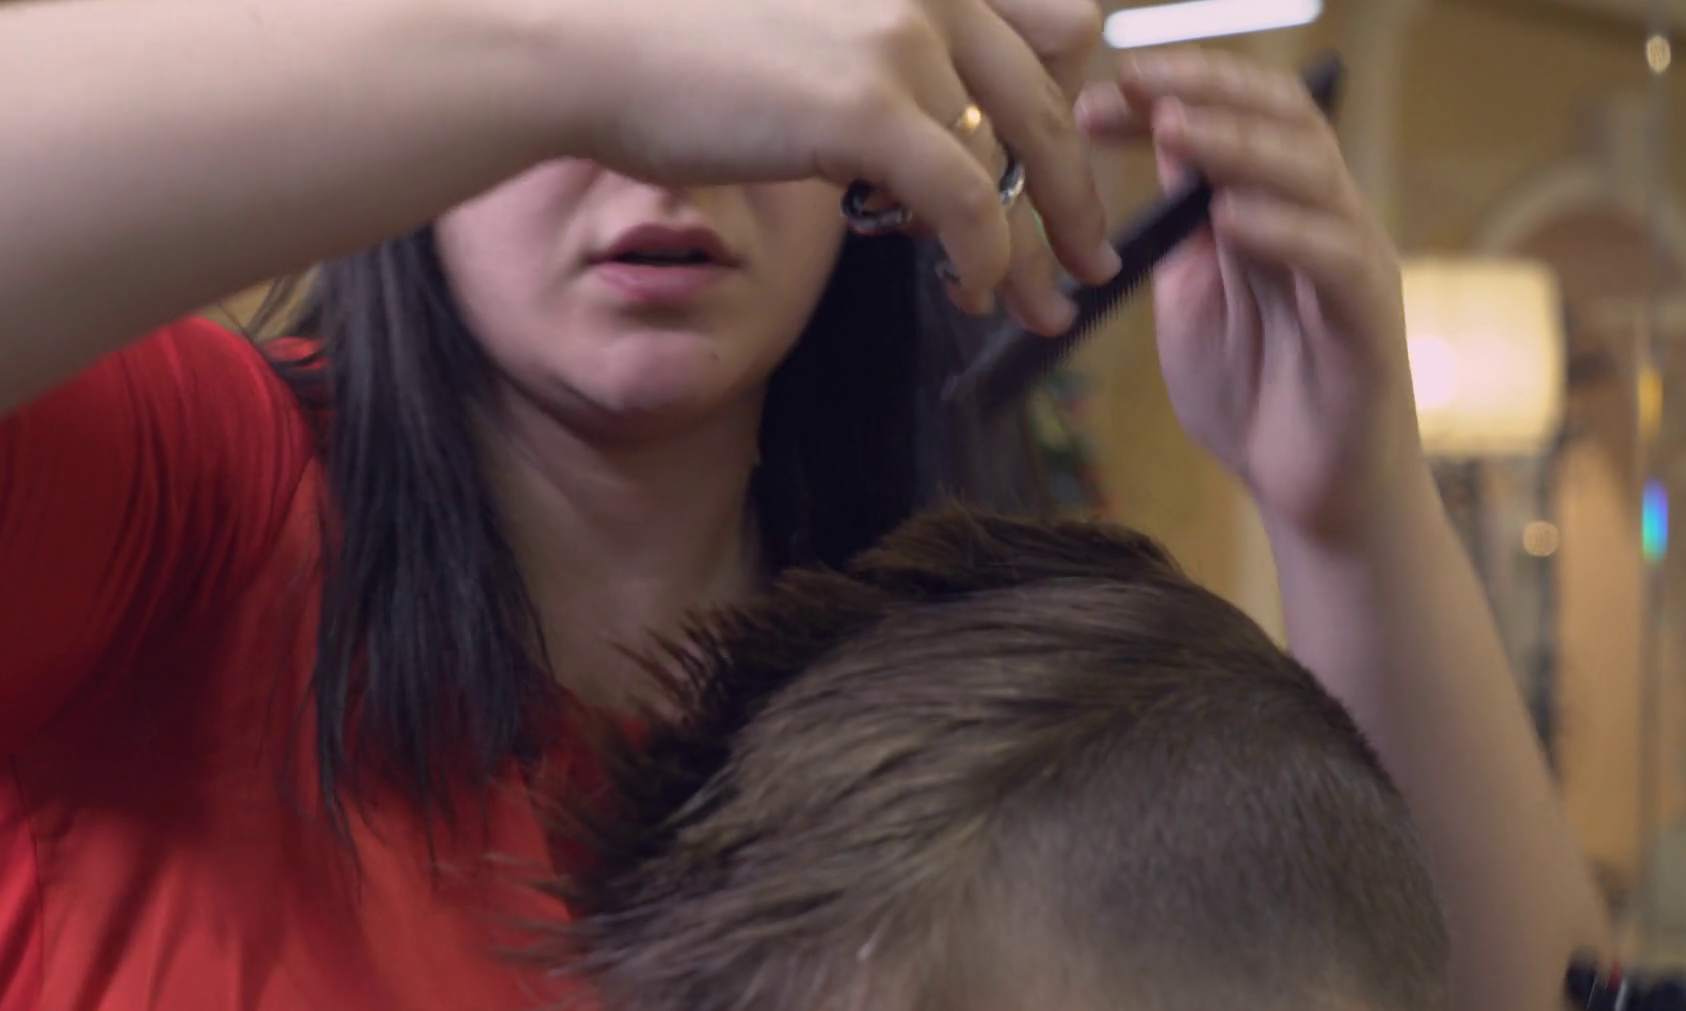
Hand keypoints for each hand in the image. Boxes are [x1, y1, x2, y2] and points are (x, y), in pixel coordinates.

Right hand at [559, 0, 1118, 329]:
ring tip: (1039, 308)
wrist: (592, 49)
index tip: (1063, 173)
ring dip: (1041, 248)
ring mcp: (903, 40)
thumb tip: (926, 150)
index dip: (1070, 105)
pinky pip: (969, 201)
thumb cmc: (682, 51)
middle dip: (1079, 197)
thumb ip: (885, 66)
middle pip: (1056, 99)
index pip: (1059, 27)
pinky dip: (987, 259)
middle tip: (1092, 261)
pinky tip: (971, 293)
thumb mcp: (811, 37)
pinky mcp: (868, 106)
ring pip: (1021, 159)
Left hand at [1077, 49, 1427, 542]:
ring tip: (1176, 128)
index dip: (1176, 89)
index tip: (1102, 90)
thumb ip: (1179, 228)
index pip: (1239, 115)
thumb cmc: (1254, 396)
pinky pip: (1334, 259)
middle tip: (1132, 80)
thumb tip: (1153, 146)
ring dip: (1237, 145)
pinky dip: (1284, 232)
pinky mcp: (1369, 319)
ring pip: (1311, 174)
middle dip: (1205, 89)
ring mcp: (1352, 262)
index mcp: (1276, 207)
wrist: (1313, 495)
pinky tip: (1231, 221)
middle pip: (1283, 118)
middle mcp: (1322, 218)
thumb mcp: (1192, 297)